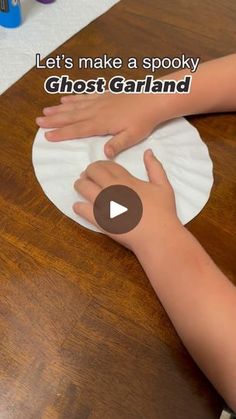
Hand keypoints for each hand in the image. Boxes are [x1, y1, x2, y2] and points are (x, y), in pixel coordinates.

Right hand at [36, 92, 164, 157]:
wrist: (153, 98)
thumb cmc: (143, 120)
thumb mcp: (132, 136)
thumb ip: (117, 144)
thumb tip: (104, 155)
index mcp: (101, 123)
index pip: (78, 130)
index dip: (62, 133)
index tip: (48, 136)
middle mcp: (96, 111)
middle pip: (71, 116)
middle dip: (54, 120)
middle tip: (38, 121)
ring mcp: (99, 101)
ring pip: (75, 106)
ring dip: (59, 109)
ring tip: (45, 110)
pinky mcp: (104, 95)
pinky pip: (85, 96)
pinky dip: (73, 98)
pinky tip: (65, 98)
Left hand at [73, 149, 181, 252]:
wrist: (158, 236)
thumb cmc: (163, 212)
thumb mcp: (163, 186)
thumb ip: (155, 167)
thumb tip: (148, 152)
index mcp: (126, 180)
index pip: (106, 165)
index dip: (101, 165)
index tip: (99, 169)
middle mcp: (113, 189)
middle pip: (92, 172)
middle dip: (88, 172)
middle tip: (87, 176)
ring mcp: (105, 204)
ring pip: (82, 187)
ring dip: (80, 185)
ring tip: (81, 187)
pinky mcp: (100, 220)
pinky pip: (81, 209)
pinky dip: (78, 206)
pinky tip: (79, 206)